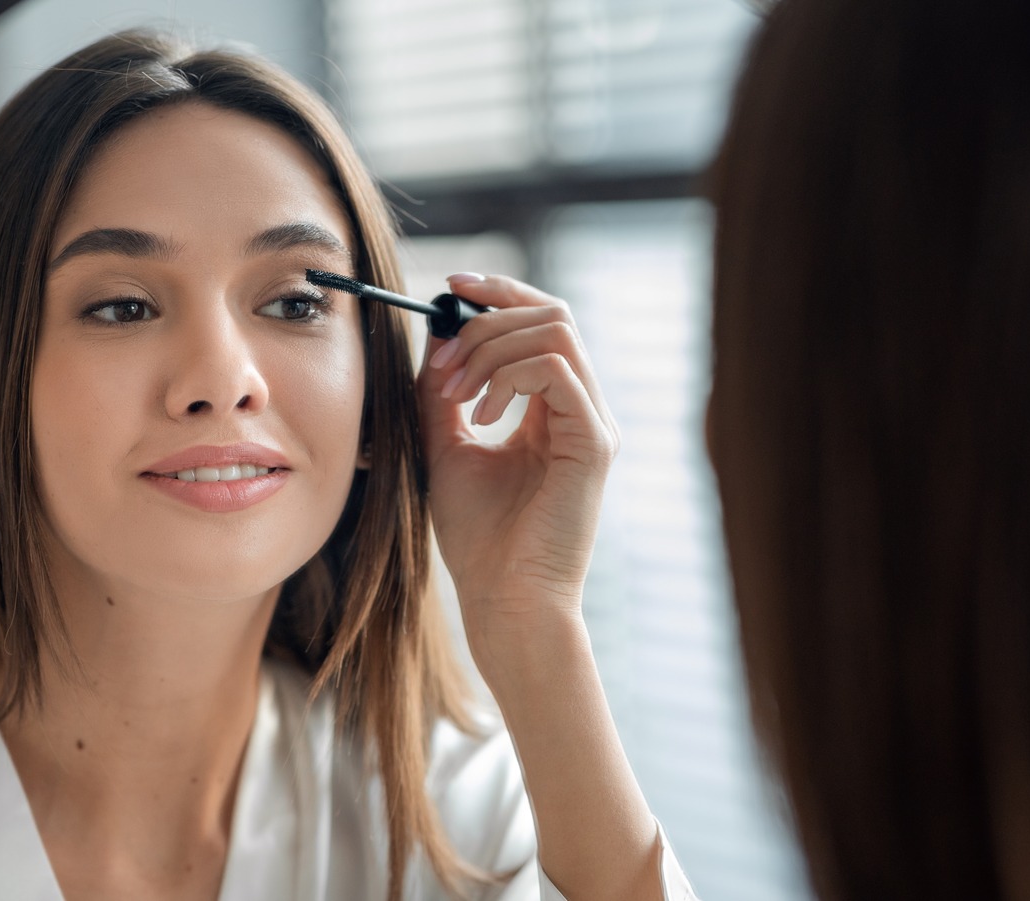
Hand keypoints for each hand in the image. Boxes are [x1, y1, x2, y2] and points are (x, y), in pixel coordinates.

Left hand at [416, 273, 618, 649]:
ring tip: (455, 392)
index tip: (450, 288)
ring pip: (556, 332)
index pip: (541, 323)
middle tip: (443, 357)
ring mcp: (593, 425)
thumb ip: (444, 393)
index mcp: (555, 410)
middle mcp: (582, 410)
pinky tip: (480, 417)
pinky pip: (557, 371)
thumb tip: (435, 336)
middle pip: (553, 313)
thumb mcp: (446, 448)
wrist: (504, 602)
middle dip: (487, 318)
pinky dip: (509, 378)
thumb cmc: (480, 540)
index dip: (499, 293)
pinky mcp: (594, 445)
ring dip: (491, 348)